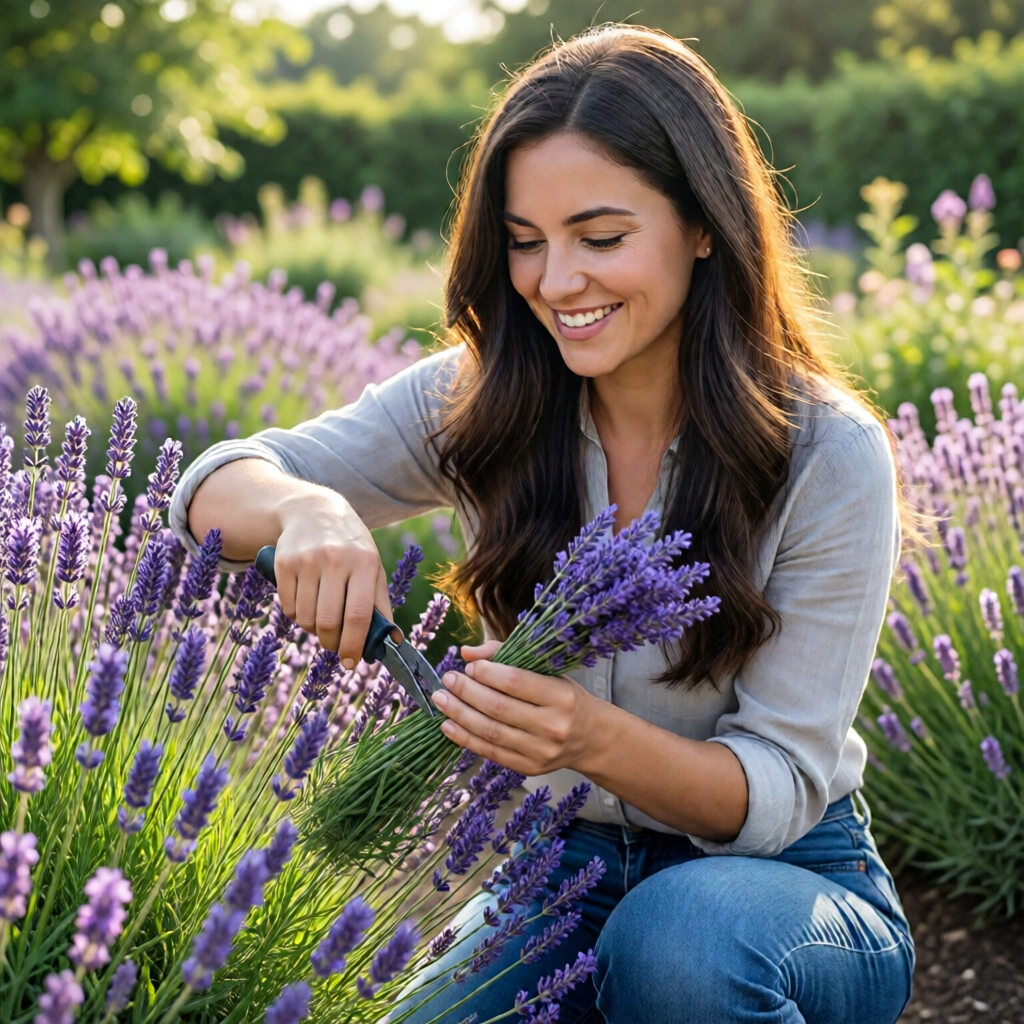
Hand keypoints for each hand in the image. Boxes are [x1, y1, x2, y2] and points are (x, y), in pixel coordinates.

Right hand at [272, 489, 392, 664]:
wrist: (314, 511)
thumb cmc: (351, 547)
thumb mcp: (372, 567)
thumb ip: (380, 604)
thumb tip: (391, 642)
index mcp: (364, 562)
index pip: (358, 615)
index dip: (354, 645)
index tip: (350, 662)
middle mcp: (335, 559)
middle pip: (328, 622)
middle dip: (332, 643)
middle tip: (335, 645)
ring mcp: (306, 560)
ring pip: (305, 618)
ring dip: (313, 630)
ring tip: (322, 620)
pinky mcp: (283, 562)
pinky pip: (288, 607)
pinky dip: (297, 616)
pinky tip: (306, 604)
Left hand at [430, 640, 603, 775]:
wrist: (591, 738)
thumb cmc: (565, 698)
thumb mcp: (547, 671)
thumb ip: (507, 656)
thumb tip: (468, 653)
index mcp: (560, 696)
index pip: (516, 682)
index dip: (487, 673)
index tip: (468, 666)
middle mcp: (552, 726)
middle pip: (498, 708)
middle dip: (467, 692)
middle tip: (448, 680)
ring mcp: (540, 751)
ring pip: (490, 732)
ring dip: (459, 714)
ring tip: (442, 699)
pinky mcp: (529, 768)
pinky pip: (490, 753)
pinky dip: (465, 738)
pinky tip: (448, 725)